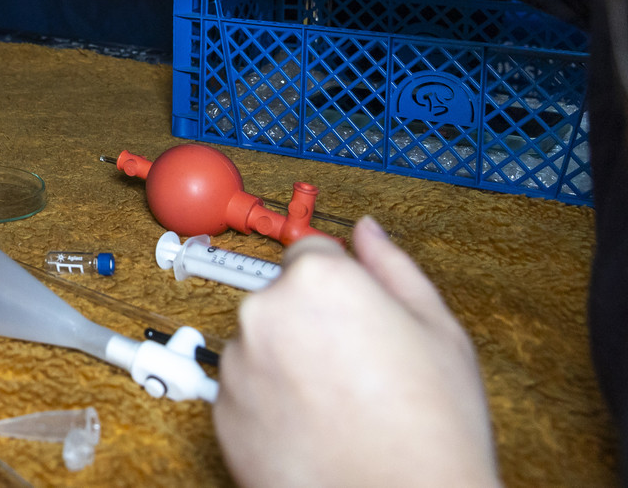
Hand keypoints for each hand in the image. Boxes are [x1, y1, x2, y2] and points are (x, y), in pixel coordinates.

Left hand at [214, 216, 500, 487]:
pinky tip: (313, 429)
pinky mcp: (221, 411)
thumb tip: (368, 230)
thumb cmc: (430, 428)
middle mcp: (264, 311)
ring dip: (288, 364)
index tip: (360, 316)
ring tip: (339, 407)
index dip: (342, 285)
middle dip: (313, 323)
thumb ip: (394, 267)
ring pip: (262, 346)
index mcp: (318, 280)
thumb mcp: (438, 331)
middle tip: (359, 369)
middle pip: (283, 298)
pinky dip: (270, 404)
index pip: (313, 252)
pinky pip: (246, 391)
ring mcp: (237, 363)